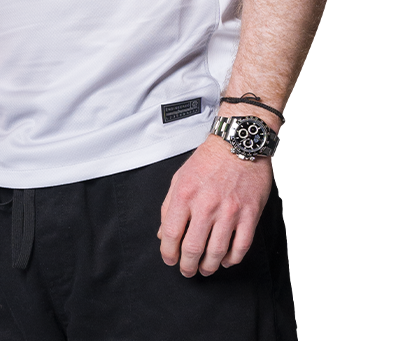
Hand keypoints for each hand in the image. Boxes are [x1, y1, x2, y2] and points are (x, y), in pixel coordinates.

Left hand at [157, 136, 272, 276]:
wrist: (238, 142)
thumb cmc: (208, 159)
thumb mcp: (180, 177)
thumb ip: (169, 207)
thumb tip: (163, 235)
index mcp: (185, 194)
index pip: (171, 235)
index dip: (168, 253)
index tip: (170, 259)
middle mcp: (206, 204)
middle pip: (193, 249)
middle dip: (187, 266)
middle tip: (187, 270)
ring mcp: (230, 211)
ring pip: (216, 253)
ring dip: (208, 267)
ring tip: (204, 269)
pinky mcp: (249, 214)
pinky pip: (240, 247)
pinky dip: (231, 260)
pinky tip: (225, 260)